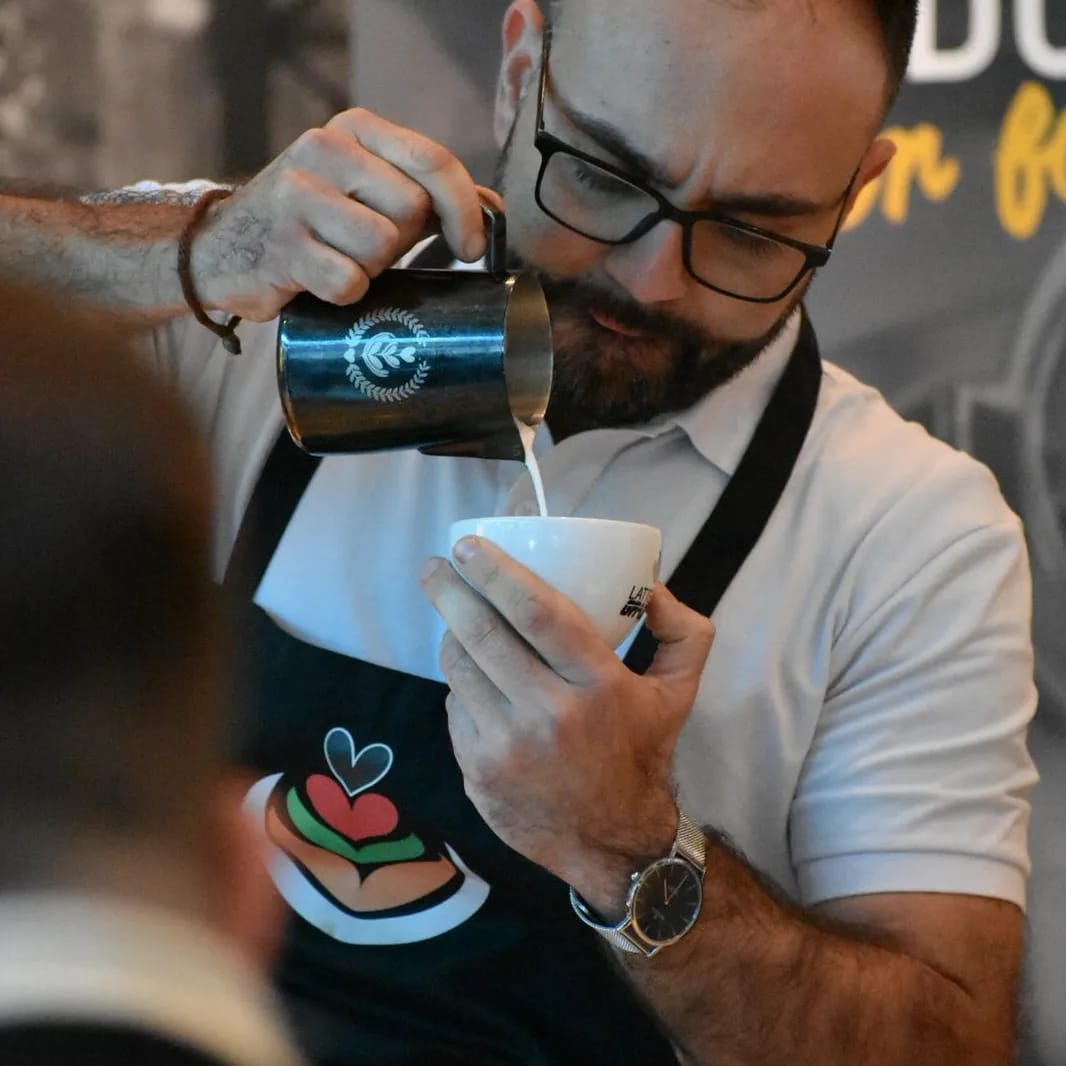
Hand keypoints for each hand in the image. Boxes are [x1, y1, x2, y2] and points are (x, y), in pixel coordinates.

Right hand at [190, 109, 498, 320]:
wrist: (225, 250)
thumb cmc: (314, 224)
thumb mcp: (368, 192)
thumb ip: (427, 194)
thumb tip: (494, 209)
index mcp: (355, 130)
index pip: (433, 162)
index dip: (465, 210)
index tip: (471, 247)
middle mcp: (323, 149)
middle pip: (412, 211)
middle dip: (402, 243)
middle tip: (369, 248)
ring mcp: (296, 195)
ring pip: (382, 247)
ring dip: (371, 270)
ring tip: (340, 259)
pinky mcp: (281, 245)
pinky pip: (348, 281)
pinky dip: (345, 293)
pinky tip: (319, 281)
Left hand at [419, 536, 715, 915]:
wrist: (611, 843)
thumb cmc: (639, 754)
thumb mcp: (678, 693)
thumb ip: (685, 633)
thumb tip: (654, 588)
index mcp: (598, 686)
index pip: (537, 613)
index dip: (497, 572)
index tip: (469, 546)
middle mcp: (549, 715)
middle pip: (484, 635)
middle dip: (452, 591)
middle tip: (436, 565)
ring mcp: (507, 747)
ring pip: (460, 669)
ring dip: (450, 633)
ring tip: (453, 614)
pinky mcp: (477, 772)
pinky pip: (455, 708)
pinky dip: (459, 684)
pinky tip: (471, 676)